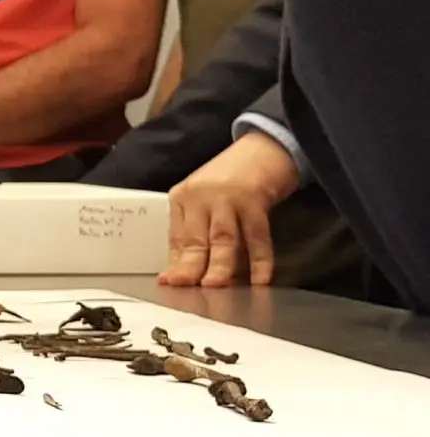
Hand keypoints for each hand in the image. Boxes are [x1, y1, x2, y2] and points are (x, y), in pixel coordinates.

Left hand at [159, 130, 300, 287]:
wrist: (265, 146)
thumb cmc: (233, 177)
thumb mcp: (205, 200)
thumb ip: (197, 229)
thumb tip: (188, 268)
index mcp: (183, 198)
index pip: (177, 238)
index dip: (176, 263)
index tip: (171, 284)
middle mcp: (201, 197)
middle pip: (195, 240)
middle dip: (192, 268)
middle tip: (190, 290)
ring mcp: (228, 198)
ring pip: (222, 239)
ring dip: (220, 266)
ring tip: (216, 286)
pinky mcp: (254, 199)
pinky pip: (256, 235)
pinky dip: (259, 259)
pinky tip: (259, 279)